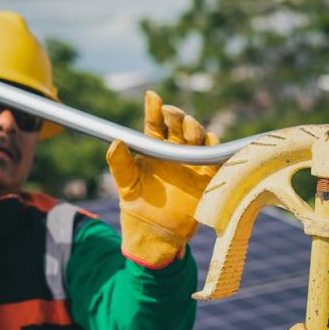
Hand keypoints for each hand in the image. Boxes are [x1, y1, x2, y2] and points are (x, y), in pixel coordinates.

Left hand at [106, 91, 218, 267]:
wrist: (156, 232)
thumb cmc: (137, 206)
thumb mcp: (125, 183)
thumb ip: (119, 162)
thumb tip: (115, 141)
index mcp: (153, 148)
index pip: (155, 123)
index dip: (154, 108)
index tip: (152, 97)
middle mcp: (173, 151)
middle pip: (178, 125)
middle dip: (177, 116)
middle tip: (172, 114)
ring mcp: (190, 162)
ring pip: (197, 136)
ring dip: (194, 128)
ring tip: (188, 131)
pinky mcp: (206, 176)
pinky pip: (213, 157)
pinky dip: (213, 147)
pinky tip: (208, 142)